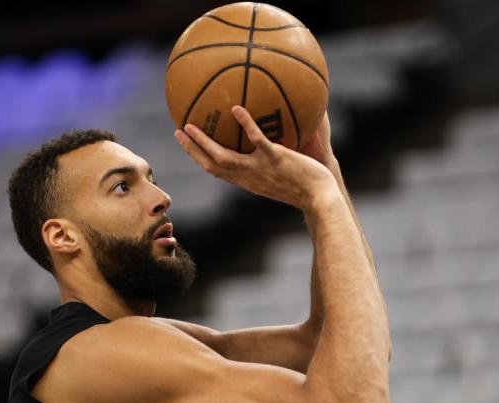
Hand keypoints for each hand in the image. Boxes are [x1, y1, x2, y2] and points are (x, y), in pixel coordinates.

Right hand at [174, 106, 337, 210]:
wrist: (320, 198)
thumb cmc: (306, 190)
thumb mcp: (281, 179)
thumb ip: (270, 166)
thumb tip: (267, 149)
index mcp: (247, 181)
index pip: (217, 172)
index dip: (200, 159)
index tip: (188, 146)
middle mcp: (248, 178)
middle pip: (211, 165)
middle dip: (192, 150)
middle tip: (178, 133)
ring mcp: (260, 168)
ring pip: (224, 156)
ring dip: (204, 142)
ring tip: (191, 124)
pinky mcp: (276, 158)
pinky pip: (257, 139)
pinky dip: (246, 125)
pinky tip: (237, 108)